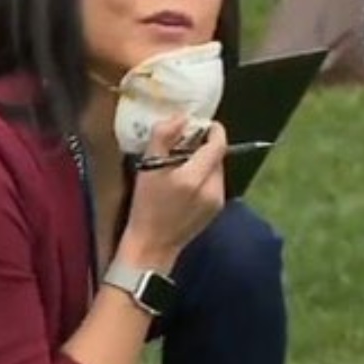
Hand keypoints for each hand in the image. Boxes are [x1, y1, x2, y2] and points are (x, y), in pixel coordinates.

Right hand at [117, 117, 226, 268]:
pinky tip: (186, 183)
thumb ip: (164, 138)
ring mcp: (217, 201)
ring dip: (204, 162)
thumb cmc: (145, 205)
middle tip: (183, 144)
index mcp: (195, 177)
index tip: (201, 124)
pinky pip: (214, 184)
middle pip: (217, 156)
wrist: (152, 245)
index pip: (218, 145)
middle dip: (204, 146)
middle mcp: (212, 189)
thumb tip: (181, 118)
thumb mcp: (148, 168)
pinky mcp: (216, 211)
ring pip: (216, 170)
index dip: (213, 130)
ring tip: (182, 165)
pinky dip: (203, 177)